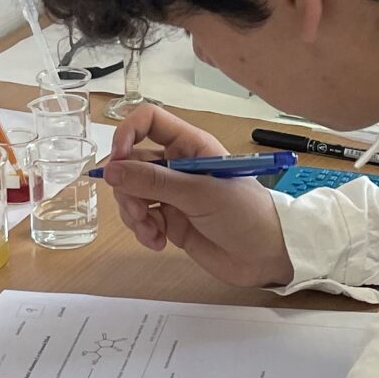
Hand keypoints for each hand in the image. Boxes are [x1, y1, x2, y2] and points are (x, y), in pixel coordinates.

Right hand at [99, 102, 293, 289]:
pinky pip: (140, 218)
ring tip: (151, 231)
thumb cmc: (245, 214)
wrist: (267, 256)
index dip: (127, 134)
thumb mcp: (199, 194)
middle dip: (126, 186)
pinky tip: (158, 242)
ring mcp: (172, 194)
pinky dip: (142, 230)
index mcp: (190, 145)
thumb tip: (111, 170)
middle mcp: (177, 165)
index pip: (149, 121)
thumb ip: (154, 181)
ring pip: (131, 192)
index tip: (116, 160)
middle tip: (137, 210)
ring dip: (133, 212)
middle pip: (132, 161)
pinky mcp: (169, 220)